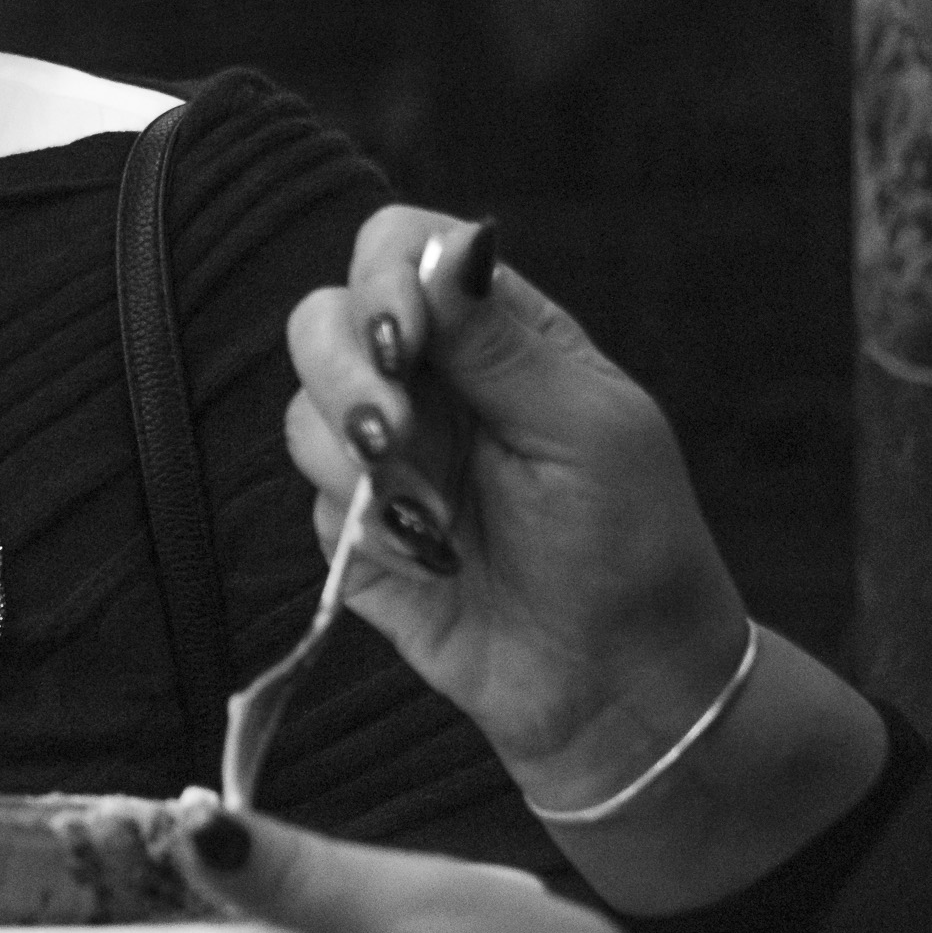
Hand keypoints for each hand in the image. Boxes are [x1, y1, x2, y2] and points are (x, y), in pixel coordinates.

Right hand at [285, 206, 884, 910]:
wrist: (613, 685)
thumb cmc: (630, 546)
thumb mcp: (587, 429)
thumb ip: (504, 343)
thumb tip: (446, 247)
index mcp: (495, 334)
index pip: (398, 250)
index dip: (381, 279)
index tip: (407, 340)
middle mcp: (429, 383)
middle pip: (321, 320)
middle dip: (345, 372)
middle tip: (395, 432)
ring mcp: (385, 458)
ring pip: (301, 412)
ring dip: (353, 457)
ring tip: (431, 513)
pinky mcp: (354, 533)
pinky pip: (316, 503)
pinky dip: (367, 529)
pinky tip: (431, 560)